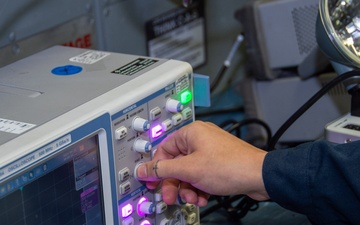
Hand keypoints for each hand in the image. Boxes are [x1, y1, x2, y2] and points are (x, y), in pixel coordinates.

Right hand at [136, 121, 269, 205]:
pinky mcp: (218, 163)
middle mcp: (200, 140)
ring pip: (188, 172)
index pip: (163, 149)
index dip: (156, 167)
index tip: (152, 182)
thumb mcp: (189, 170)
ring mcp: (210, 152)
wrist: (259, 176)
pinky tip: (203, 197)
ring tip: (193, 198)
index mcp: (191, 133)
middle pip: (176, 163)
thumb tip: (143, 169)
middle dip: (174, 183)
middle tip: (171, 196)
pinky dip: (199, 187)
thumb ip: (162, 170)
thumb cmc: (229, 166)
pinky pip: (200, 175)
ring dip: (187, 188)